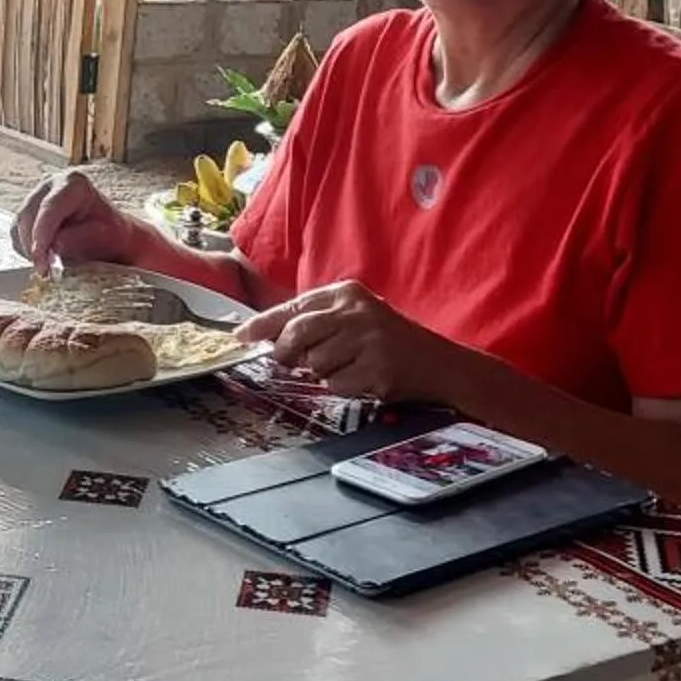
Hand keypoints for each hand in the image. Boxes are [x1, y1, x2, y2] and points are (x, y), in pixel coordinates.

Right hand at [10, 169, 148, 273]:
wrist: (108, 237)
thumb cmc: (110, 234)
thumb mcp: (103, 237)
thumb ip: (79, 238)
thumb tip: (54, 244)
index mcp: (73, 183)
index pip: (50, 208)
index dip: (42, 234)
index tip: (40, 258)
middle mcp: (50, 185)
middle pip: (29, 214)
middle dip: (33, 244)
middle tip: (43, 270)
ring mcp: (36, 197)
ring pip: (19, 224)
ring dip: (28, 248)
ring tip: (46, 266)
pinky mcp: (27, 213)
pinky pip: (16, 232)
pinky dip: (25, 248)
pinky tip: (42, 258)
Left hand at [237, 281, 475, 403]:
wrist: (439, 363)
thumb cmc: (389, 342)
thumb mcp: (355, 318)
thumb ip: (317, 322)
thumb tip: (267, 336)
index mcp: (348, 293)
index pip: (294, 307)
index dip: (263, 323)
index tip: (241, 335)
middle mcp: (357, 311)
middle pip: (297, 333)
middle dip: (285, 352)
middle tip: (286, 361)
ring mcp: (369, 339)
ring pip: (314, 363)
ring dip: (322, 372)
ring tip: (348, 366)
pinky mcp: (376, 368)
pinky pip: (336, 384)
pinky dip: (342, 387)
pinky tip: (362, 379)